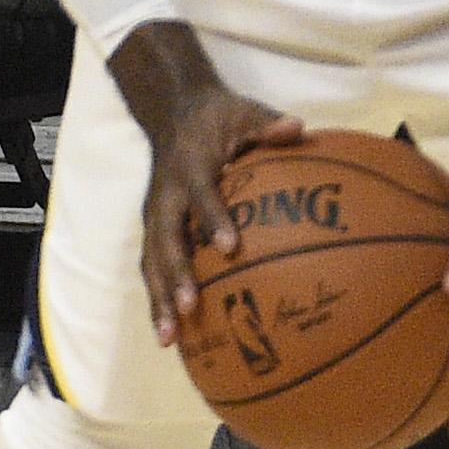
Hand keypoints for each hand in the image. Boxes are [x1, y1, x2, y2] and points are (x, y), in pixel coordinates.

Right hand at [140, 84, 305, 342]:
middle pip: (165, 239)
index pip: (201, 195)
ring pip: (152, 260)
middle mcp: (166, 195)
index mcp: (189, 167)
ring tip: (168, 338)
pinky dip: (158, 299)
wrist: (172, 113)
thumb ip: (268, 123)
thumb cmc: (218, 117)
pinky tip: (170, 334)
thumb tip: (296, 128)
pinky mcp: (154, 228)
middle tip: (190, 307)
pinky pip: (153, 266)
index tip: (230, 247)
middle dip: (175, 275)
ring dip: (159, 298)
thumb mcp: (244, 111)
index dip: (213, 219)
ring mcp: (156, 214)